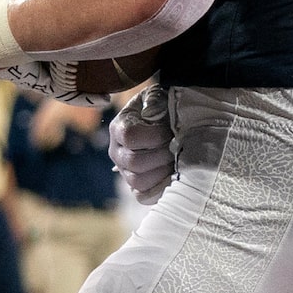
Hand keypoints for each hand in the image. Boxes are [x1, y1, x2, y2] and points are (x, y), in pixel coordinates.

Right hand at [108, 84, 174, 203]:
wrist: (165, 123)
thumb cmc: (163, 109)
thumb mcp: (158, 97)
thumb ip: (155, 101)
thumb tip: (156, 113)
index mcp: (119, 128)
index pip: (130, 137)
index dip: (154, 136)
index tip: (170, 131)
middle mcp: (116, 152)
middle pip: (134, 162)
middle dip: (161, 155)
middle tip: (176, 147)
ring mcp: (124, 171)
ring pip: (138, 181)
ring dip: (162, 171)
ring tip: (175, 160)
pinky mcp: (135, 186)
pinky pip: (143, 195)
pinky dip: (160, 188)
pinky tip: (172, 175)